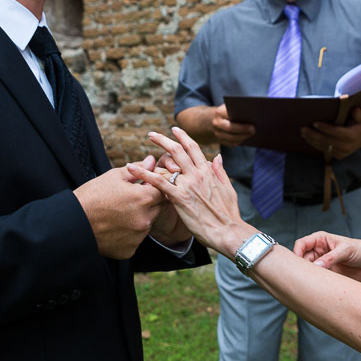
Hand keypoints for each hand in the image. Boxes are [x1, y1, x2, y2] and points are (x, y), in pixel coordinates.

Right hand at [75, 156, 164, 259]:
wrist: (72, 222)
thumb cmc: (92, 195)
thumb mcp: (113, 177)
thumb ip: (137, 170)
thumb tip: (151, 161)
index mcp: (143, 198)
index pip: (161, 191)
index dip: (151, 188)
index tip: (140, 188)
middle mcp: (145, 219)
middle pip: (156, 209)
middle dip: (147, 204)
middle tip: (127, 201)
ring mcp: (138, 236)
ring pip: (146, 225)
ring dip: (139, 219)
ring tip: (118, 214)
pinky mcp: (130, 250)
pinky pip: (135, 240)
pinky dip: (129, 235)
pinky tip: (114, 228)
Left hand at [129, 127, 251, 255]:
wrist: (227, 231)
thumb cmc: (228, 213)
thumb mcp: (228, 188)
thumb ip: (219, 171)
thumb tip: (217, 157)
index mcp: (207, 171)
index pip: (193, 147)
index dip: (183, 137)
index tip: (175, 130)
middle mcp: (197, 173)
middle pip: (177, 150)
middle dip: (163, 139)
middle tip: (151, 134)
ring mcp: (187, 184)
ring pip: (167, 162)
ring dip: (152, 154)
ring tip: (139, 151)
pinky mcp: (179, 197)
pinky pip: (158, 182)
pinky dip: (143, 174)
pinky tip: (131, 168)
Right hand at [210, 104, 254, 146]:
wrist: (214, 119)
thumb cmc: (227, 112)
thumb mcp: (230, 108)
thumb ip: (238, 109)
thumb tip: (253, 114)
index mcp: (219, 112)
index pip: (229, 115)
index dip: (239, 117)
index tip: (251, 119)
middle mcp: (216, 123)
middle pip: (230, 127)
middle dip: (242, 129)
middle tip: (253, 129)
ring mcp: (217, 133)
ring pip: (231, 137)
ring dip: (243, 136)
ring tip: (252, 134)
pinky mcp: (219, 140)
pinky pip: (231, 143)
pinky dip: (240, 141)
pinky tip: (247, 138)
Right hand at [294, 231, 360, 282]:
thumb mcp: (346, 251)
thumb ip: (331, 257)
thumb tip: (316, 266)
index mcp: (320, 240)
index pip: (302, 244)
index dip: (296, 252)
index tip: (298, 264)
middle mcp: (318, 252)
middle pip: (301, 259)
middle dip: (301, 267)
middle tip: (304, 276)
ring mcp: (321, 264)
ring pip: (307, 271)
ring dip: (308, 277)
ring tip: (312, 283)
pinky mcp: (326, 276)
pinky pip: (316, 280)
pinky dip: (315, 283)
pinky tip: (317, 288)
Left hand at [301, 107, 360, 159]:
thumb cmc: (360, 124)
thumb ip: (358, 114)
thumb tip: (355, 109)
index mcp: (352, 136)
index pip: (336, 132)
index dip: (325, 128)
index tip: (314, 123)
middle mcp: (347, 146)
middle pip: (327, 140)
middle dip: (313, 135)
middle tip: (303, 129)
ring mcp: (342, 153)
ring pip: (324, 146)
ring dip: (311, 140)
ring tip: (303, 133)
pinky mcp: (338, 156)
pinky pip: (324, 150)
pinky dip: (315, 144)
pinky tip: (308, 139)